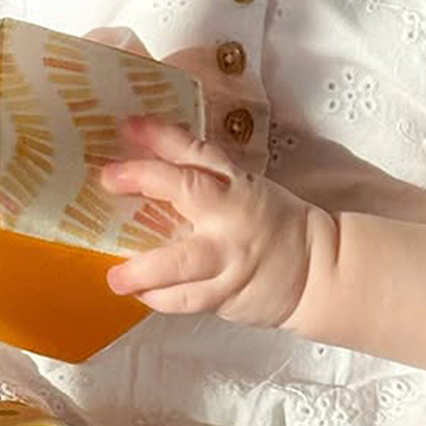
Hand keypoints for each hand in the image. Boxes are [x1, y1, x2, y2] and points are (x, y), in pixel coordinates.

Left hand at [102, 116, 328, 328]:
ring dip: (144, 271)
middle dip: (145, 180)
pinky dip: (159, 297)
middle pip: (187, 190)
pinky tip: (141, 294)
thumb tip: (145, 160)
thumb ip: (202, 177)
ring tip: (116, 279)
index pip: (196, 153)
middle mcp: (231, 217)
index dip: (160, 136)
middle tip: (108, 180)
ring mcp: (229, 259)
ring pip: (182, 262)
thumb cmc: (273, 224)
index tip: (128, 126)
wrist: (317, 270)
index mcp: (236, 185)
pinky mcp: (226, 295)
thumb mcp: (243, 189)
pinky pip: (185, 299)